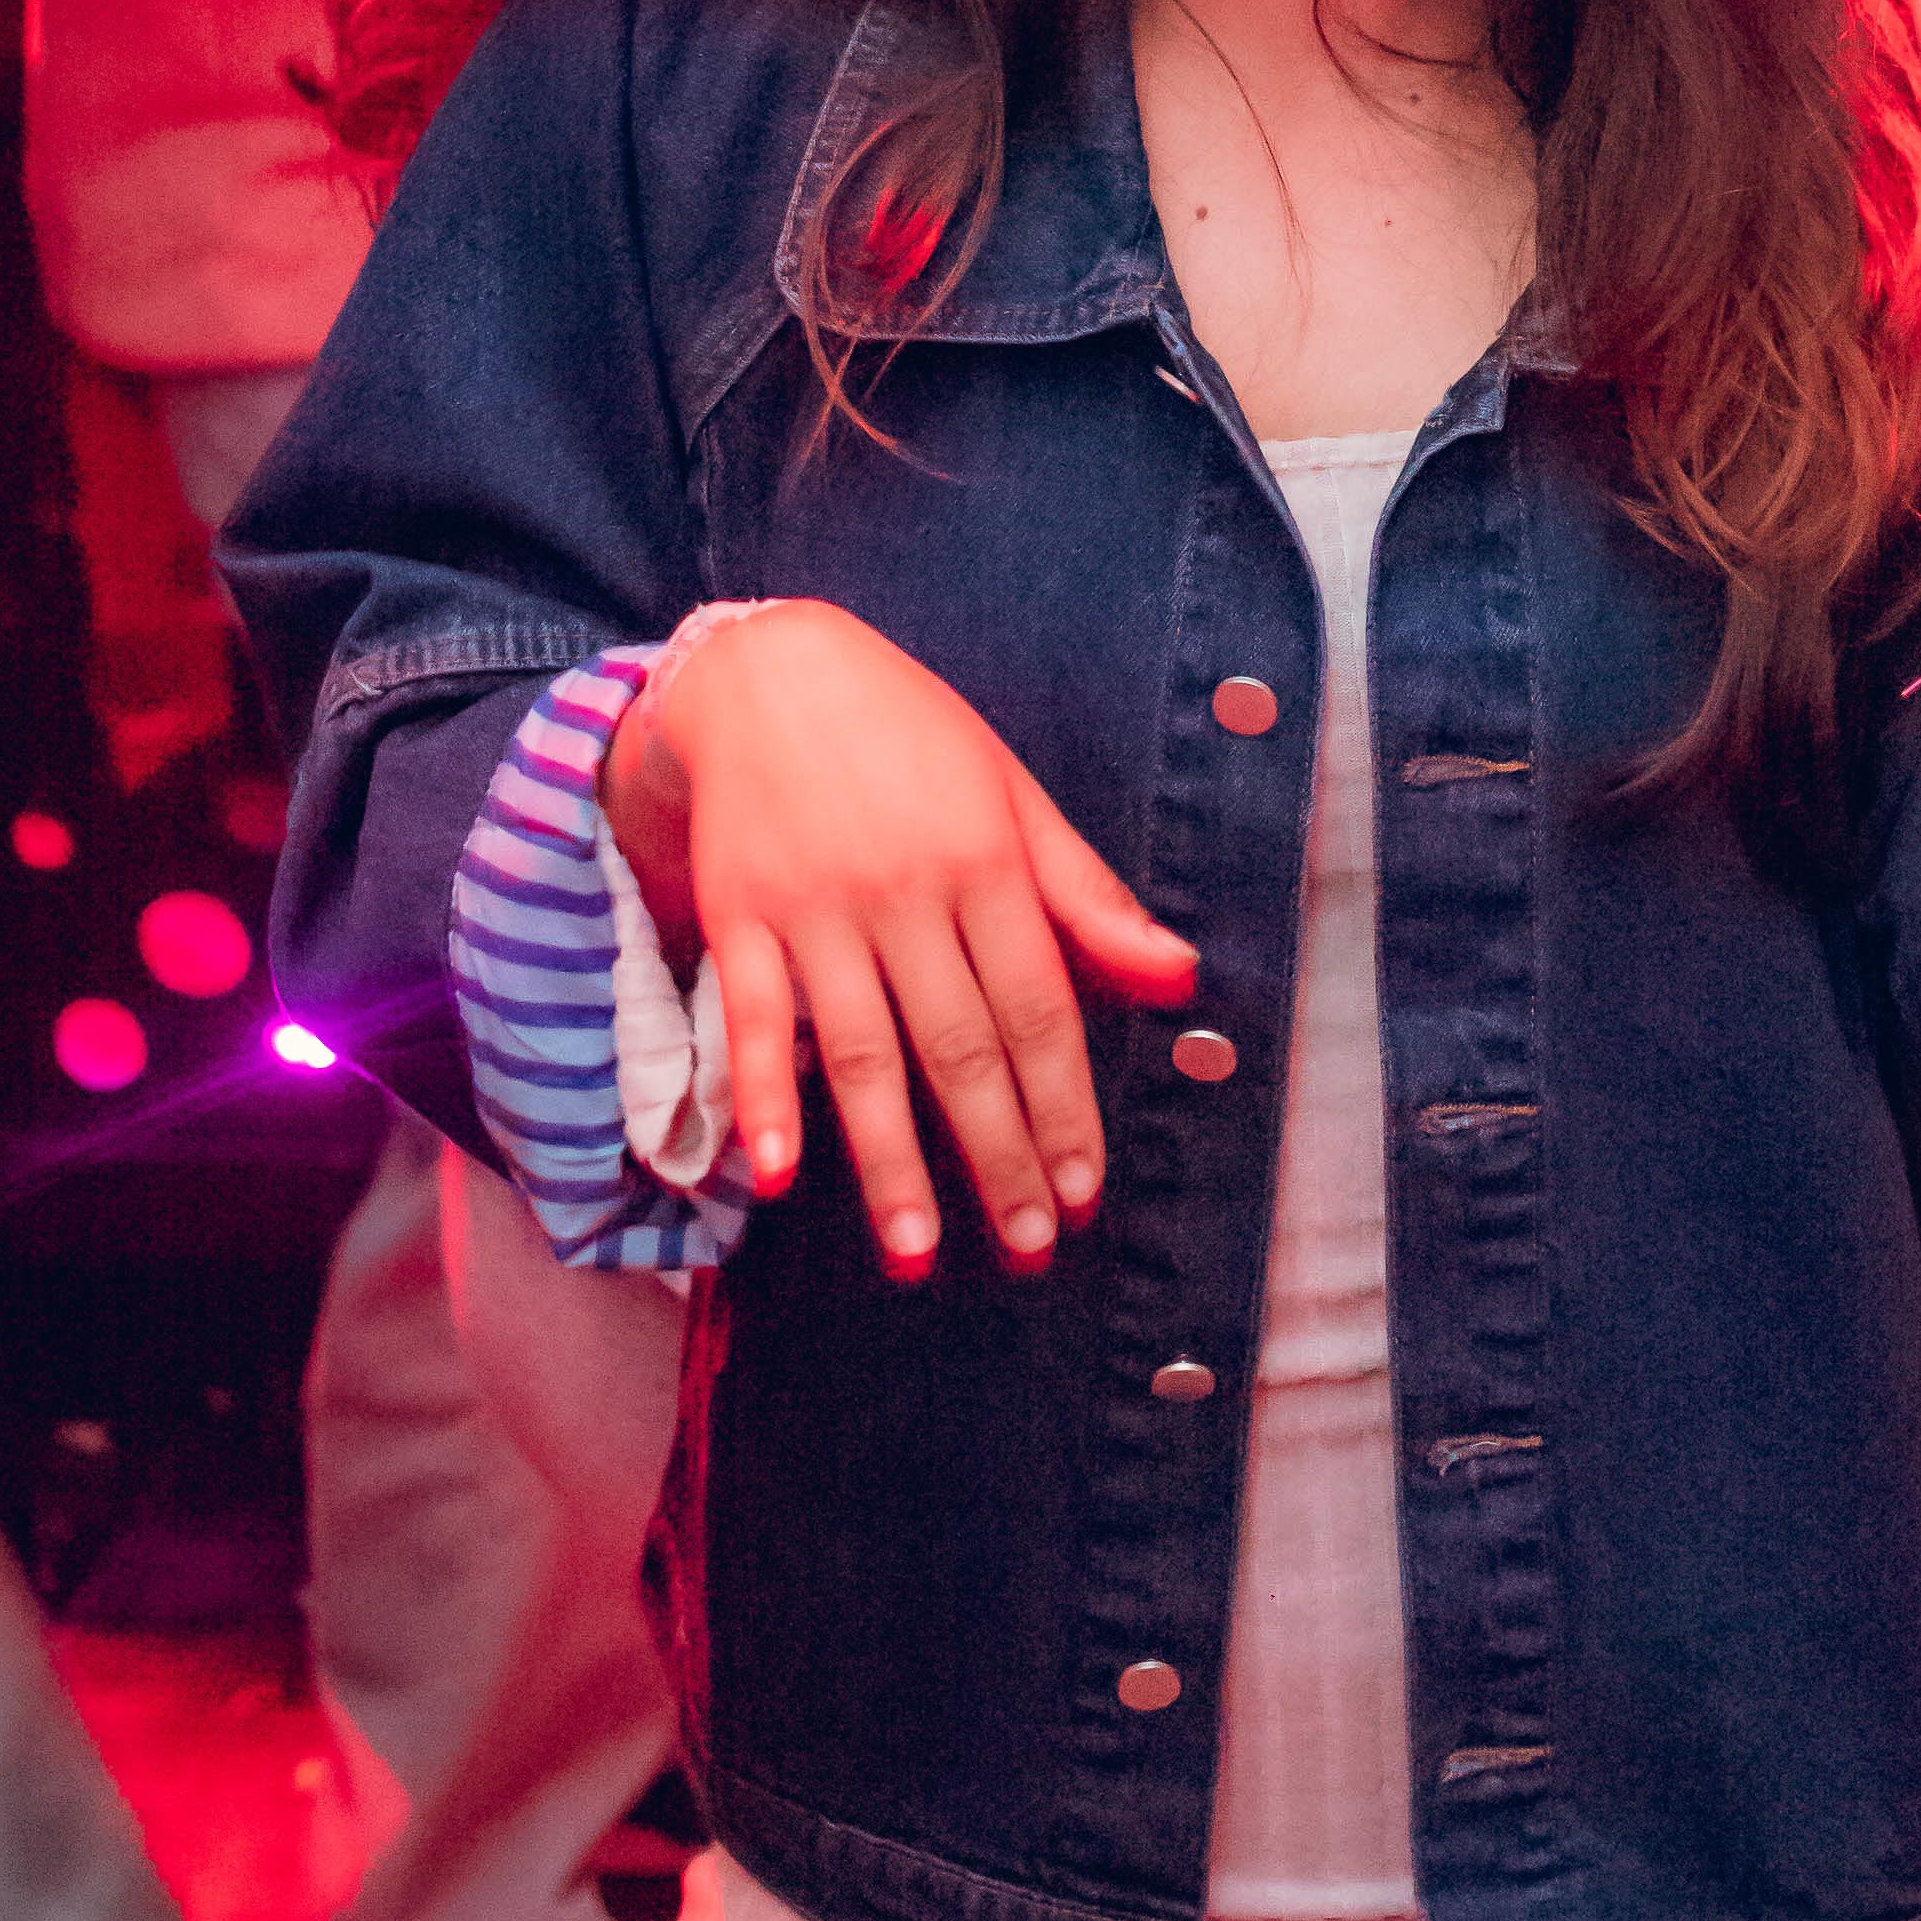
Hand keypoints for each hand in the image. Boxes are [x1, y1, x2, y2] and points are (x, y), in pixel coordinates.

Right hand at [602, 607, 1197, 1278]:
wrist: (769, 670)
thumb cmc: (912, 739)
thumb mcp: (1014, 798)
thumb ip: (1088, 897)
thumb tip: (1180, 979)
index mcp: (988, 863)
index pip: (1040, 1011)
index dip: (1064, 1108)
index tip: (1083, 1192)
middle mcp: (906, 892)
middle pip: (960, 1048)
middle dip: (998, 1157)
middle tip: (1027, 1246)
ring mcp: (817, 908)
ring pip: (860, 1053)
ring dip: (889, 1161)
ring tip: (916, 1250)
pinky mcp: (740, 916)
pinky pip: (755, 1021)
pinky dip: (762, 1098)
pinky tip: (775, 1176)